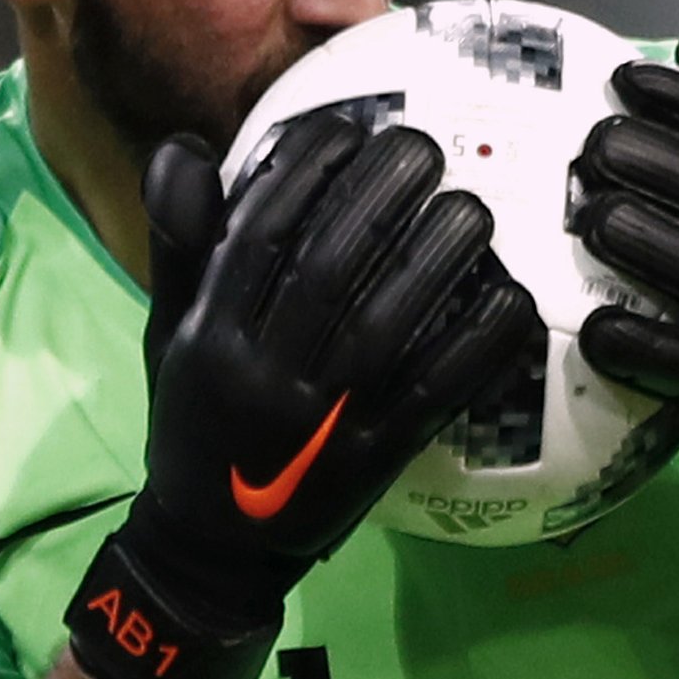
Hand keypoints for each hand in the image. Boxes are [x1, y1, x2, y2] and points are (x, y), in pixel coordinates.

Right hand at [70, 108, 542, 678]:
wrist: (210, 551)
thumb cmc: (195, 421)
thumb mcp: (168, 332)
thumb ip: (181, 242)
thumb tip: (190, 143)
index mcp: (208, 336)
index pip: (256, 234)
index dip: (304, 173)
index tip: (347, 128)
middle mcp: (258, 375)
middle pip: (326, 269)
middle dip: (378, 198)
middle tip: (425, 147)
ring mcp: (317, 424)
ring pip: (383, 327)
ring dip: (433, 258)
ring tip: (472, 207)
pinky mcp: (370, 466)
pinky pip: (431, 397)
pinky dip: (474, 347)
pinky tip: (510, 302)